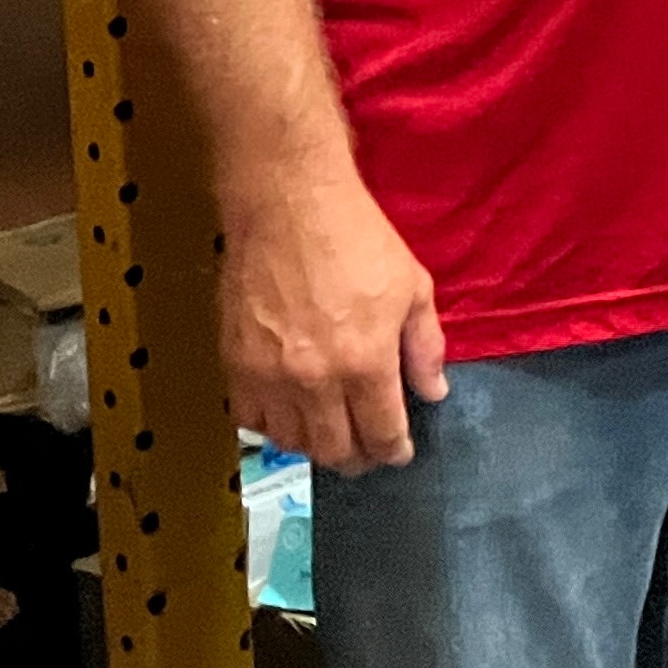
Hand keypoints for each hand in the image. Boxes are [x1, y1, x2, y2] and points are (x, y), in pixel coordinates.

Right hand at [220, 166, 445, 471]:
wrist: (290, 208)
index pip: (380, 433)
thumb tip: (432, 392)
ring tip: (332, 435)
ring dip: (315, 446)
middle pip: (334, 449)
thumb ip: (425, 347)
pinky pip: (250, 419)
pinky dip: (272, 427)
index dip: (393, 451)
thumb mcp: (413, 287)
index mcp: (365, 362)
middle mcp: (315, 380)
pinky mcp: (235, 365)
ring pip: (290, 442)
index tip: (398, 453)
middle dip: (357, 459)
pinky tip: (290, 415)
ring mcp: (269, 376)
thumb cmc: (358, 240)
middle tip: (367, 453)